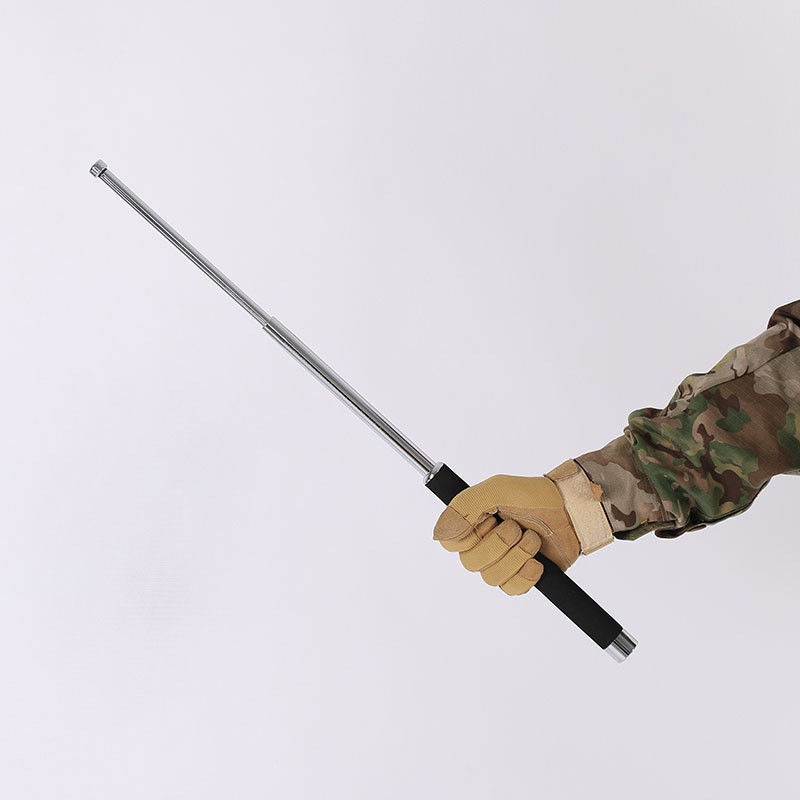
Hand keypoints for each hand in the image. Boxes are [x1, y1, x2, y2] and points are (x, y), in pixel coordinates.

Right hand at [433, 461, 612, 594]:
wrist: (570, 510)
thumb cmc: (533, 495)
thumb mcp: (496, 490)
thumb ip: (464, 507)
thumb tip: (441, 533)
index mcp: (472, 524)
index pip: (450, 544)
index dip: (470, 536)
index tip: (490, 520)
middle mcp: (483, 545)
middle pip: (471, 563)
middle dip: (499, 544)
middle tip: (517, 527)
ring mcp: (502, 563)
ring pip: (491, 578)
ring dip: (516, 557)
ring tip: (532, 539)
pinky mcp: (521, 576)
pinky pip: (511, 589)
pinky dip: (526, 575)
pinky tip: (537, 562)